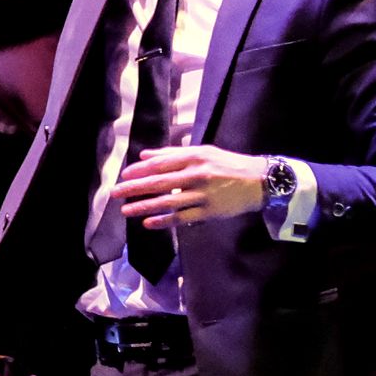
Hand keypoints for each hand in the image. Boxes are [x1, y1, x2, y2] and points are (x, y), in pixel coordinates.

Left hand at [115, 144, 266, 230]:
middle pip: (159, 182)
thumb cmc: (228, 165)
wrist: (261, 181)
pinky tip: (148, 223)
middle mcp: (197, 175)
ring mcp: (203, 195)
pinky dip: (164, 221)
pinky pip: (182, 217)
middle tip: (115, 193)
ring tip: (126, 210)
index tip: (124, 176)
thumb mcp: (203, 152)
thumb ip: (172, 153)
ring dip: (144, 206)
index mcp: (194, 157)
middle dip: (134, 188)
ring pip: (167, 202)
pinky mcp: (209, 211)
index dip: (140, 170)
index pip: (160, 164)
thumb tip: (144, 156)